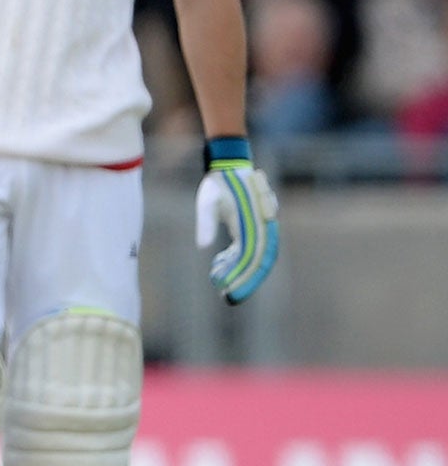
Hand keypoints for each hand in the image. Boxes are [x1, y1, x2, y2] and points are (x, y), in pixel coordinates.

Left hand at [194, 137, 279, 304]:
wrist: (230, 167)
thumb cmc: (219, 183)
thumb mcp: (208, 200)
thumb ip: (206, 222)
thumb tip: (201, 246)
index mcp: (255, 224)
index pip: (251, 258)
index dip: (241, 276)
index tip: (226, 289)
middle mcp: (263, 229)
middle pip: (259, 264)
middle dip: (244, 283)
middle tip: (227, 298)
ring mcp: (261, 230)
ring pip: (255, 259)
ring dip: (239, 273)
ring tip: (217, 281)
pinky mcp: (253, 229)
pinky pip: (249, 250)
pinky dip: (235, 260)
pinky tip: (218, 264)